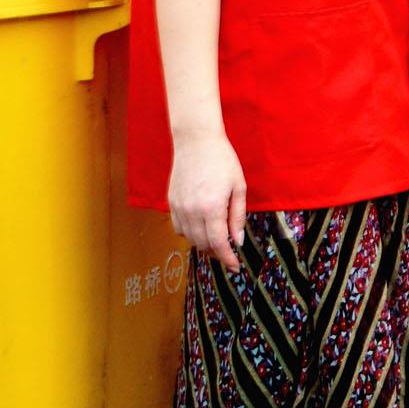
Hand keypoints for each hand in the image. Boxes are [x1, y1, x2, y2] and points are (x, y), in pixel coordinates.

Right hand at [169, 129, 246, 272]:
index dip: (227, 258)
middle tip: (229, 255)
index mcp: (211, 207)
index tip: (235, 266)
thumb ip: (237, 216)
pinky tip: (201, 229)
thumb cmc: (222, 160)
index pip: (218, 243)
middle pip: (202, 244)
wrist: (196, 141)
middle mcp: (191, 211)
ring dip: (203, 244)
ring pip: (189, 238)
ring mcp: (178, 208)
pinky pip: (178, 228)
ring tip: (217, 242)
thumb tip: (236, 240)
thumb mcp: (238, 186)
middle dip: (216, 253)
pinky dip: (190, 234)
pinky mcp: (170, 203)